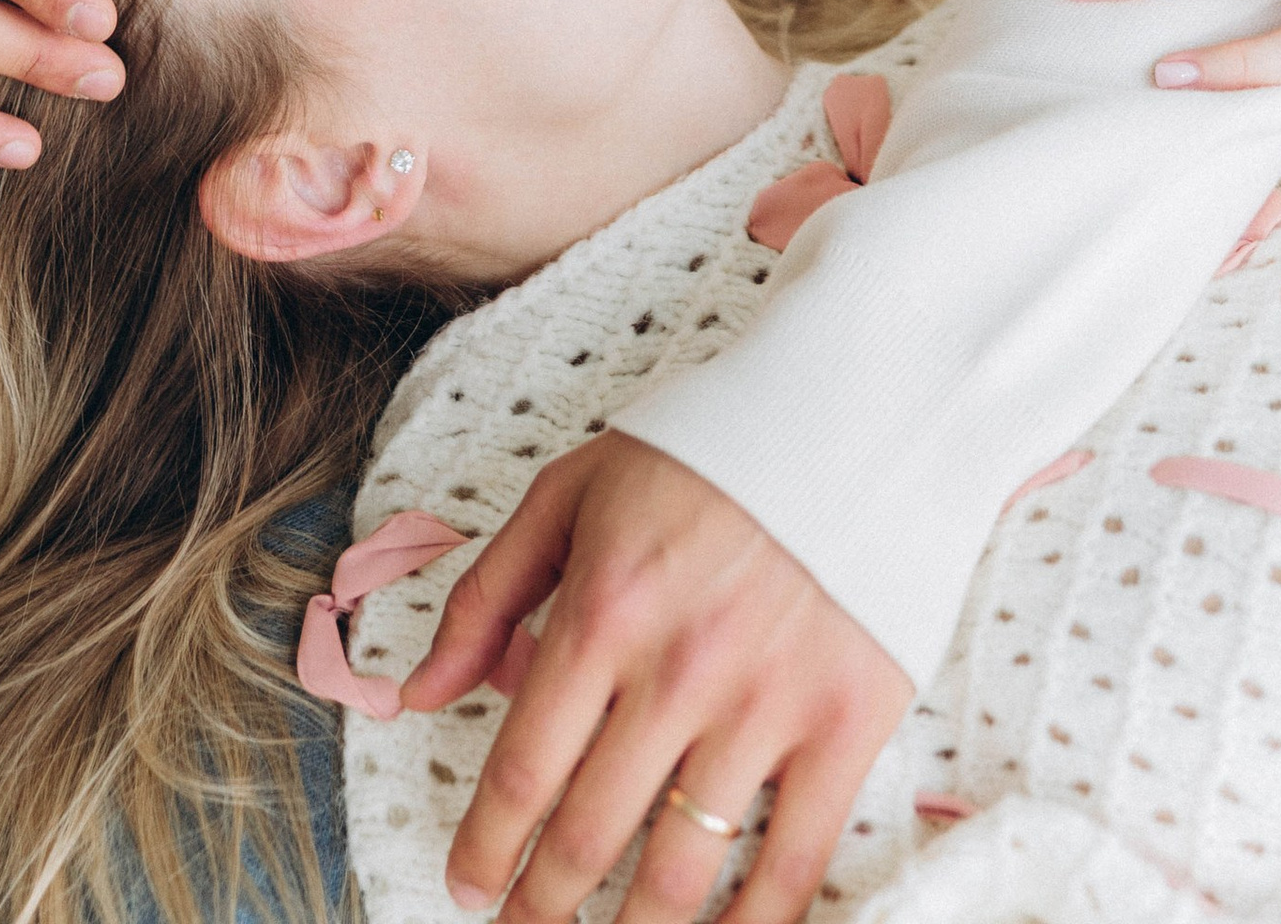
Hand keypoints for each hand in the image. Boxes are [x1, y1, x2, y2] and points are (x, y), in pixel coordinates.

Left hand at [400, 433, 910, 923]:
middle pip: (588, 833)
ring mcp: (766, 705)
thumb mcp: (573, 489)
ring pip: (681, 868)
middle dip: (540, 905)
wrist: (862, 407)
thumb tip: (418, 694)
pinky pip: (794, 863)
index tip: (466, 884)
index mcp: (604, 609)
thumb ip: (487, 593)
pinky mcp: (846, 726)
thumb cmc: (707, 447)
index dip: (484, 848)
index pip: (523, 769)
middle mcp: (678, 670)